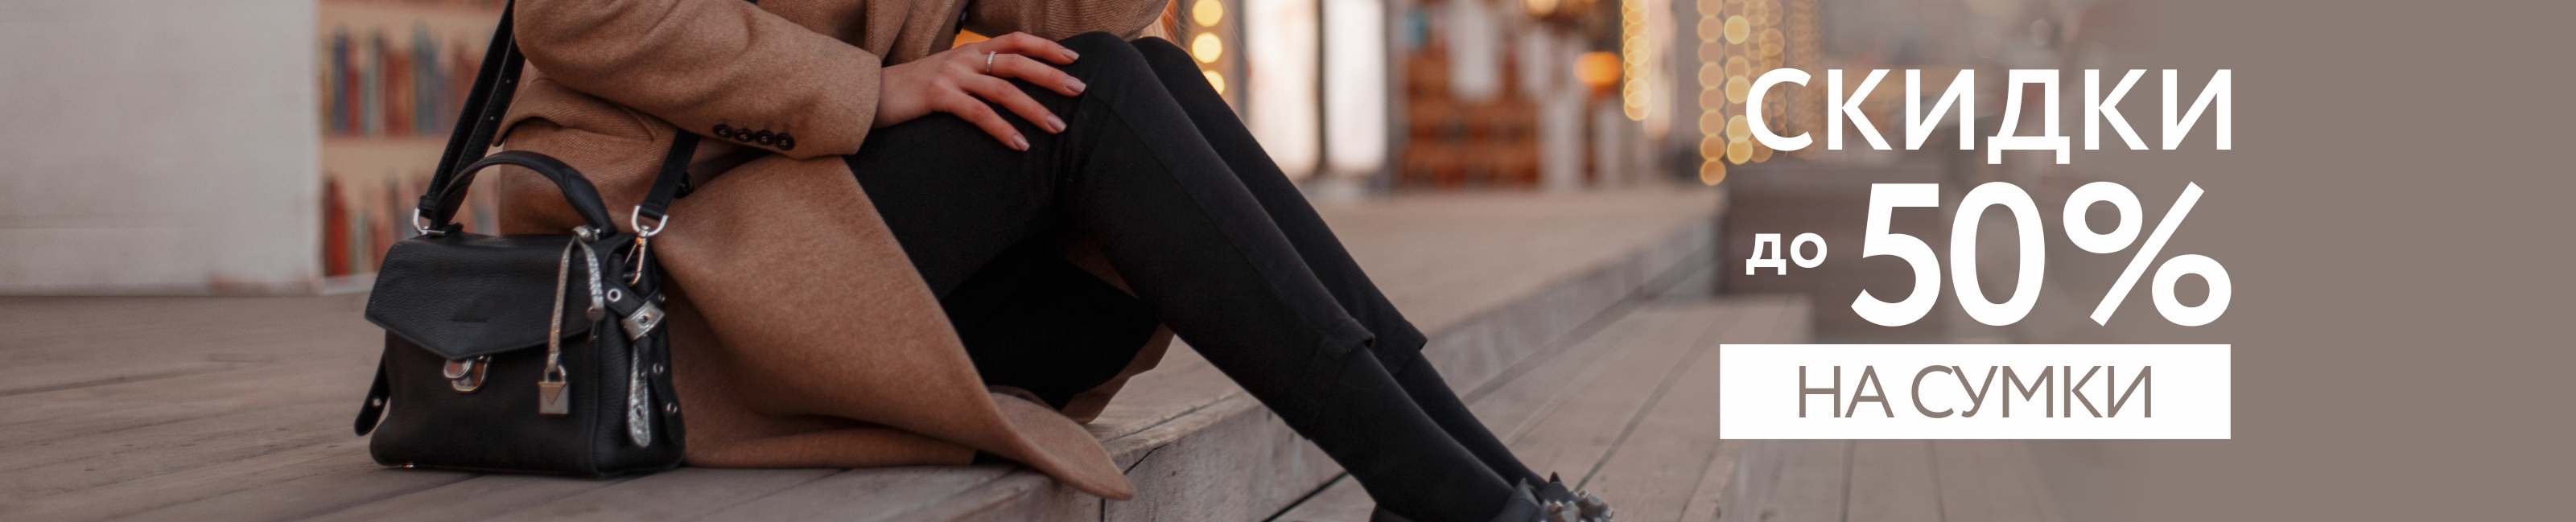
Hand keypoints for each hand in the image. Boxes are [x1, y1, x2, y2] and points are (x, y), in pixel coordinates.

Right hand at [872, 32, 1086, 150]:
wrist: (867, 96)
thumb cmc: (912, 92)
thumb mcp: (948, 77)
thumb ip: (975, 78)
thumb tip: (1010, 91)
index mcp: (968, 50)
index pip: (1015, 40)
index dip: (1046, 47)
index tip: (1073, 58)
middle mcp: (963, 57)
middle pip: (1016, 61)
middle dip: (1051, 76)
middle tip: (1079, 91)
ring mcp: (950, 75)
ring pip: (1003, 89)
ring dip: (1033, 108)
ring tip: (1057, 127)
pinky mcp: (938, 96)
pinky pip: (979, 113)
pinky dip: (1003, 130)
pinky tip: (1020, 145)